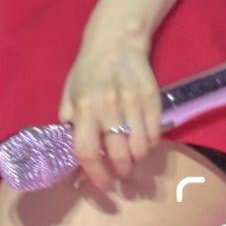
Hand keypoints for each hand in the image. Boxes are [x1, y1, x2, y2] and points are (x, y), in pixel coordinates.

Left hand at [58, 19, 162, 189]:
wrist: (117, 40)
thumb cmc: (89, 70)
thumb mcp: (69, 94)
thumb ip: (69, 124)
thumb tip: (75, 156)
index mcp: (83, 108)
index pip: (87, 152)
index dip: (96, 175)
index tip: (103, 185)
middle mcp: (108, 108)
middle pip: (119, 156)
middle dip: (121, 173)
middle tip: (122, 175)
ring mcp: (133, 104)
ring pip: (141, 149)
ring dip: (137, 160)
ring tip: (132, 158)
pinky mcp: (153, 99)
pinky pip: (156, 135)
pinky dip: (151, 144)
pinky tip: (143, 140)